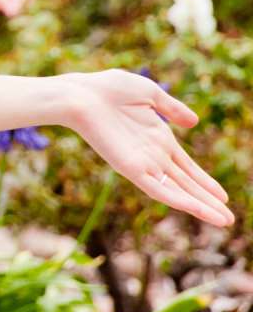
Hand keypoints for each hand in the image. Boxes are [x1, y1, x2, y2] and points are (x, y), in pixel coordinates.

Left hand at [60, 71, 233, 229]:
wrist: (81, 94)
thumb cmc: (108, 89)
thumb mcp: (149, 94)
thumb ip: (172, 109)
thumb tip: (195, 122)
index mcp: (158, 139)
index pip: (187, 166)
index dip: (205, 181)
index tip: (224, 196)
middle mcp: (153, 156)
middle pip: (187, 183)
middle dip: (208, 200)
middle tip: (229, 219)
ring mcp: (143, 164)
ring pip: (179, 192)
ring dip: (201, 207)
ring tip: (225, 222)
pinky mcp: (132, 170)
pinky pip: (161, 190)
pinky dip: (182, 201)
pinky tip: (200, 210)